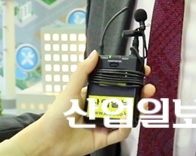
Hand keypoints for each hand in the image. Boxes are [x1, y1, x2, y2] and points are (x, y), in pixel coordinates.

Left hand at [0, 50, 154, 155]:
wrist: (48, 141)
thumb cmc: (55, 116)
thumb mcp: (70, 89)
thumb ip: (83, 72)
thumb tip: (94, 54)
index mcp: (95, 95)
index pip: (117, 85)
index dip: (131, 79)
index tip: (142, 73)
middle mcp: (101, 108)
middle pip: (126, 100)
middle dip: (140, 94)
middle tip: (148, 90)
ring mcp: (104, 123)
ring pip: (126, 116)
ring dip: (136, 110)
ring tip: (140, 104)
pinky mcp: (104, 139)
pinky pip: (120, 133)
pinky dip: (125, 127)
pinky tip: (124, 120)